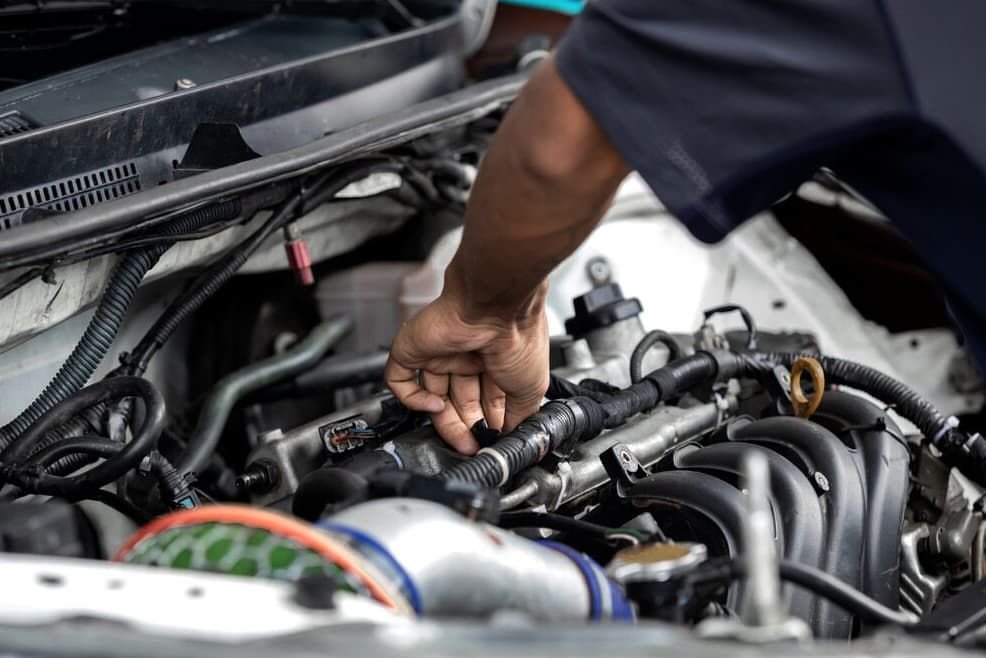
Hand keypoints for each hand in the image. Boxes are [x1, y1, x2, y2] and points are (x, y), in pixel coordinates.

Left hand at [385, 289, 549, 454]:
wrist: (494, 305)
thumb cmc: (517, 336)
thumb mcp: (532, 388)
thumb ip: (520, 414)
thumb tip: (511, 434)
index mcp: (494, 359)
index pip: (485, 398)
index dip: (487, 422)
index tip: (491, 441)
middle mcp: (466, 354)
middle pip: (458, 400)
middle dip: (467, 426)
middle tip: (474, 446)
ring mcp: (437, 352)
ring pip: (432, 395)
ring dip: (443, 421)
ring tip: (459, 439)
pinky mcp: (412, 349)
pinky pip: (400, 381)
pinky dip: (413, 400)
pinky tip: (433, 405)